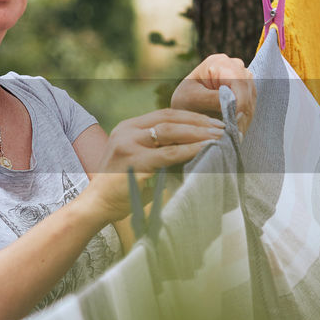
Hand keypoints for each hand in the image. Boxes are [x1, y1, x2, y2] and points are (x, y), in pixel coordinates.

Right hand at [80, 108, 226, 223]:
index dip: (190, 116)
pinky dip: (190, 149)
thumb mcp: (139, 159)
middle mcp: (126, 131)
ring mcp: (128, 145)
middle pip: (168, 118)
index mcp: (128, 127)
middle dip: (198, 122)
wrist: (97, 205)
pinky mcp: (134, 161)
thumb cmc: (122, 187)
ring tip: (218, 137)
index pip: (164, 114)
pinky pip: (168, 153)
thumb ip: (158, 150)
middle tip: (221, 128)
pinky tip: (206, 149)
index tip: (212, 121)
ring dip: (197, 132)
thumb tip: (195, 145)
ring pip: (170, 131)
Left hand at [171, 54, 255, 132]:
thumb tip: (233, 104)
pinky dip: (244, 120)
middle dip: (242, 113)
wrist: (184, 105)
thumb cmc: (184, 100)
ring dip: (244, 119)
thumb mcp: (192, 99)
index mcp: (218, 62)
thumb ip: (212, 99)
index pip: (237, 80)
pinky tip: (236, 131)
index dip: (239, 101)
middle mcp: (233, 65)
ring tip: (235, 136)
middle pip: (247, 90)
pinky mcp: (245, 90)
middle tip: (235, 134)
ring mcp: (242, 77)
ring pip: (251, 99)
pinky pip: (251, 106)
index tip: (234, 120)